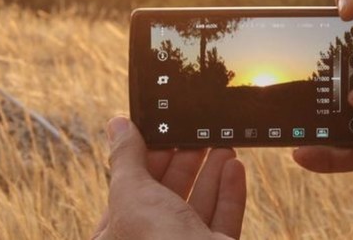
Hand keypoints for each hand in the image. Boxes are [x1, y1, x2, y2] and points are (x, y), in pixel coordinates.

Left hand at [92, 117, 245, 239]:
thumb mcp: (132, 194)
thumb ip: (126, 158)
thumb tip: (117, 125)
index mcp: (119, 239)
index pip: (128, 194)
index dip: (145, 161)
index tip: (163, 135)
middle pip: (166, 198)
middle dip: (183, 163)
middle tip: (197, 136)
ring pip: (197, 208)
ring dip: (211, 174)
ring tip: (223, 145)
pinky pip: (222, 221)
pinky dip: (230, 193)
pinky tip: (235, 168)